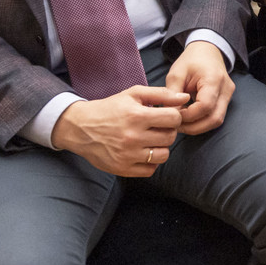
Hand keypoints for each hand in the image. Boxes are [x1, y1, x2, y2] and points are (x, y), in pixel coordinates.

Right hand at [52, 85, 187, 176]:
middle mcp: (132, 137)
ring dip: (161, 147)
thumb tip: (185, 98)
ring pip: (163, 155)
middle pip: (170, 137)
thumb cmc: (110, 108)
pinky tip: (142, 151)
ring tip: (151, 139)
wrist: (80, 128)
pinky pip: (150, 170)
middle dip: (168, 130)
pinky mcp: (122, 169)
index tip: (166, 116)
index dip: (174, 116)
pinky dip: (150, 162)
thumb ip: (161, 94)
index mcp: (136, 116)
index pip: (174, 118)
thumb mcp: (133, 94)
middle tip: (157, 127)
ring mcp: (127, 155)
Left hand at [165, 39, 234, 135]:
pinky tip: (189, 118)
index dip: (188, 116)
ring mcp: (228, 95)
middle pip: (215, 119)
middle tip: (176, 126)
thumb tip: (170, 115)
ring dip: (198, 126)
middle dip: (193, 127)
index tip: (173, 115)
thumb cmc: (191, 60)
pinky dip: (202, 121)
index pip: (205, 106)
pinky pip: (216, 116)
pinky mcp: (227, 99)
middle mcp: (226, 89)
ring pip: (217, 121)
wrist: (207, 51)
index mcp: (214, 79)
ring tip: (181, 123)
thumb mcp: (176, 73)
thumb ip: (172, 94)